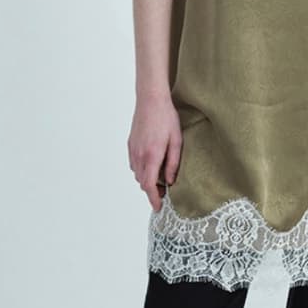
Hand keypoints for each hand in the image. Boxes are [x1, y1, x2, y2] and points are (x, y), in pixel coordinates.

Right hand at [129, 92, 181, 211]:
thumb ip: (173, 163)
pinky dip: (142, 170)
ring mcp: (133, 150)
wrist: (151, 100)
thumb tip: (170, 181)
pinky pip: (134, 164)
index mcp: (152, 156)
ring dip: (147, 180)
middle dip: (152, 190)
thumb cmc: (167, 118)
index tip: (158, 207)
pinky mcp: (130, 144)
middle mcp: (139, 155)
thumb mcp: (177, 141)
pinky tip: (152, 164)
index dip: (153, 199)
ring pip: (137, 174)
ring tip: (160, 178)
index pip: (149, 185)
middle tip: (165, 191)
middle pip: (142, 182)